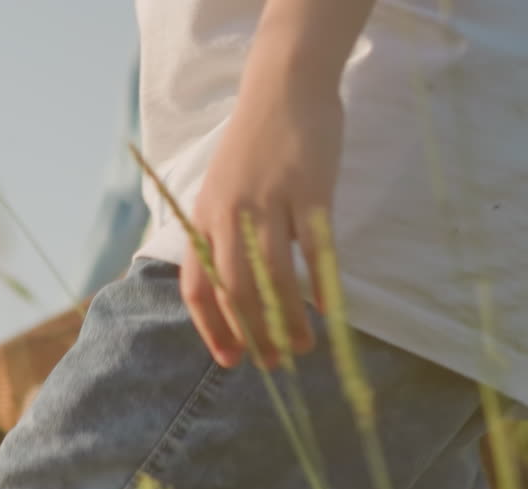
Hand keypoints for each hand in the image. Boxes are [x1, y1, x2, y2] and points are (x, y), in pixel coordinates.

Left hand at [180, 85, 342, 369]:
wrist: (284, 85)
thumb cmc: (255, 146)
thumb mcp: (223, 194)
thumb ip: (224, 241)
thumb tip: (239, 301)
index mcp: (205, 218)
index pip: (199, 288)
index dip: (213, 329)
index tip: (231, 360)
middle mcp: (231, 214)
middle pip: (237, 290)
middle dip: (254, 335)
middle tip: (273, 364)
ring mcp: (270, 202)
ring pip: (275, 277)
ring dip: (289, 320)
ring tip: (302, 347)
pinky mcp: (309, 189)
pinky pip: (315, 248)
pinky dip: (321, 283)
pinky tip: (328, 310)